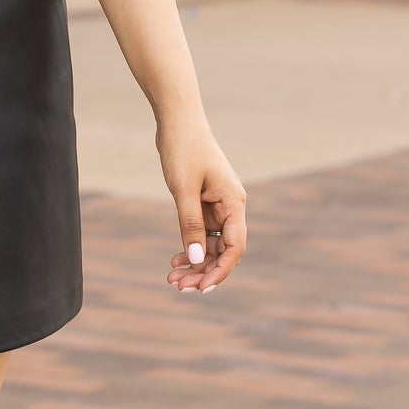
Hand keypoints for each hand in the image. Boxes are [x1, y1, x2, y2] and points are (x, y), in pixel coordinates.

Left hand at [156, 111, 246, 293]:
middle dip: (204, 270)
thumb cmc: (183, 149)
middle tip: (178, 286)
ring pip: (213, 244)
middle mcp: (232, 206)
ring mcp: (219, 204)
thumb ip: (190, 225)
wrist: (177, 120)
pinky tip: (177, 258)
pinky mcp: (206, 201)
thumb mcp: (183, 189)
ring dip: (196, 262)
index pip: (235, 248)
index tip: (200, 288)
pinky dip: (191, 245)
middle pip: (224, 250)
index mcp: (234, 202)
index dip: (220, 271)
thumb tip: (197, 260)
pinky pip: (203, 231)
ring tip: (173, 276)